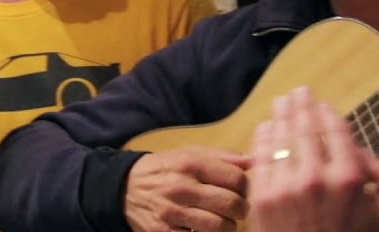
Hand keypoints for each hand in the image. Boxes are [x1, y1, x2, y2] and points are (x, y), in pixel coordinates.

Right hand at [124, 146, 250, 231]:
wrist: (125, 187)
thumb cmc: (165, 170)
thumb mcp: (189, 154)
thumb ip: (222, 157)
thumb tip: (254, 161)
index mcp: (191, 164)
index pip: (237, 179)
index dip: (246, 188)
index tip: (241, 191)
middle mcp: (182, 187)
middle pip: (232, 205)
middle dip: (241, 209)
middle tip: (236, 209)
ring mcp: (172, 213)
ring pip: (220, 227)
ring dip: (227, 227)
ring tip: (222, 221)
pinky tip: (202, 229)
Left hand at [249, 88, 378, 231]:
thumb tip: (367, 150)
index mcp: (349, 178)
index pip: (335, 130)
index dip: (327, 112)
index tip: (322, 103)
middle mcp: (316, 177)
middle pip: (305, 128)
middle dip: (300, 106)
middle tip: (298, 92)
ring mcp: (286, 187)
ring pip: (281, 138)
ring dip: (280, 115)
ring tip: (281, 102)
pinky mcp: (263, 198)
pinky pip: (261, 158)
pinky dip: (263, 138)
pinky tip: (265, 127)